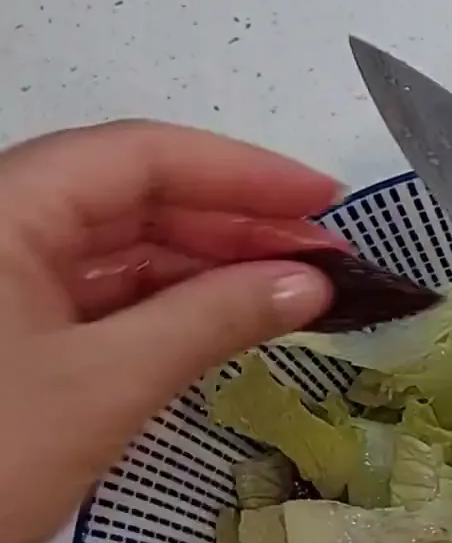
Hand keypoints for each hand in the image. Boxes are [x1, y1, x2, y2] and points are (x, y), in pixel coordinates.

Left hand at [0, 120, 341, 542]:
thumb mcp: (107, 385)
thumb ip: (213, 320)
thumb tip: (307, 282)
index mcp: (5, 212)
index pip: (139, 156)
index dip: (242, 172)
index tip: (326, 203)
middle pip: (129, 194)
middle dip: (235, 219)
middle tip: (327, 257)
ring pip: (116, 246)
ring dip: (209, 264)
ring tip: (295, 292)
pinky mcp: (4, 333)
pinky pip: (97, 293)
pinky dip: (169, 304)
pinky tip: (228, 322)